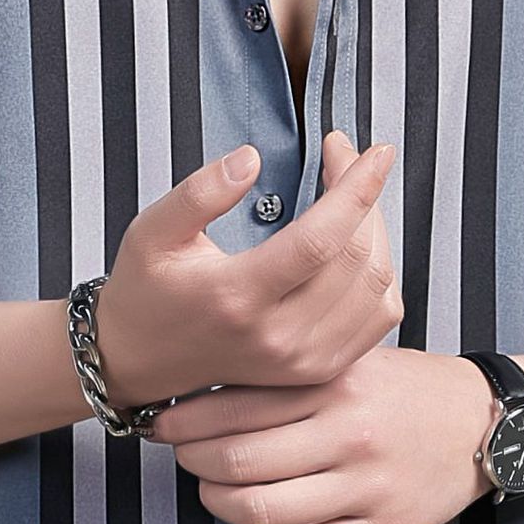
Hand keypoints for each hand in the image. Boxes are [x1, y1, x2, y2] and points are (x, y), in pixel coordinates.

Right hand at [92, 130, 400, 406]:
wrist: (142, 361)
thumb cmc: (147, 291)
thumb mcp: (152, 231)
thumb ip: (199, 192)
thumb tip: (251, 158)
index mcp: (236, 296)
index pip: (320, 239)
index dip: (356, 189)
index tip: (375, 152)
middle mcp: (277, 336)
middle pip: (357, 258)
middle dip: (365, 196)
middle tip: (344, 159)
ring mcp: (302, 360)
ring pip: (378, 286)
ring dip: (376, 230)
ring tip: (351, 197)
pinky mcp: (318, 370)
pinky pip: (379, 317)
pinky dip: (381, 273)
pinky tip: (358, 244)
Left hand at [147, 347, 501, 523]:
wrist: (484, 423)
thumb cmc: (404, 389)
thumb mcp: (349, 363)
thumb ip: (288, 379)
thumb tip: (203, 395)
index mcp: (337, 385)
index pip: (235, 407)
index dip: (184, 421)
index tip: (163, 424)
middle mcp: (350, 435)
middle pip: (238, 463)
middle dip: (194, 463)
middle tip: (183, 457)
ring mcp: (367, 488)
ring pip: (261, 511)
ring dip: (220, 504)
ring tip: (214, 490)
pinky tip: (266, 516)